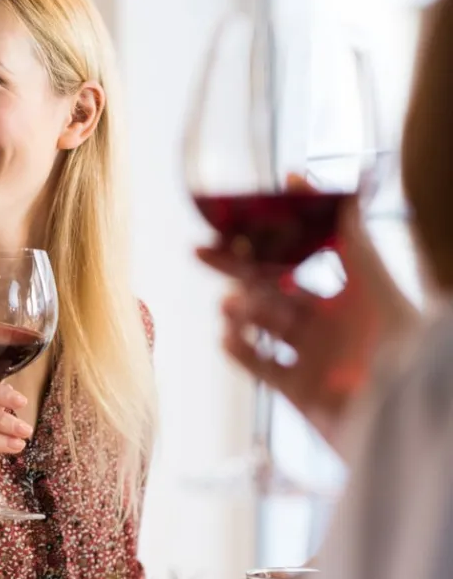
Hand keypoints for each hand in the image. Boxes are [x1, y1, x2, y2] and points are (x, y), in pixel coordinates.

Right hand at [198, 176, 417, 451]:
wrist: (408, 421)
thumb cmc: (407, 349)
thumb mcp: (378, 285)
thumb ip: (349, 239)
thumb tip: (317, 185)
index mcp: (350, 292)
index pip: (300, 255)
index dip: (269, 235)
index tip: (239, 219)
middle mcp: (327, 321)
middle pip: (269, 286)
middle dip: (235, 268)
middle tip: (200, 251)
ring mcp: (309, 355)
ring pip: (258, 323)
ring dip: (239, 310)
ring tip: (229, 306)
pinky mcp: (296, 390)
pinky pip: (257, 365)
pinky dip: (239, 350)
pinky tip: (228, 338)